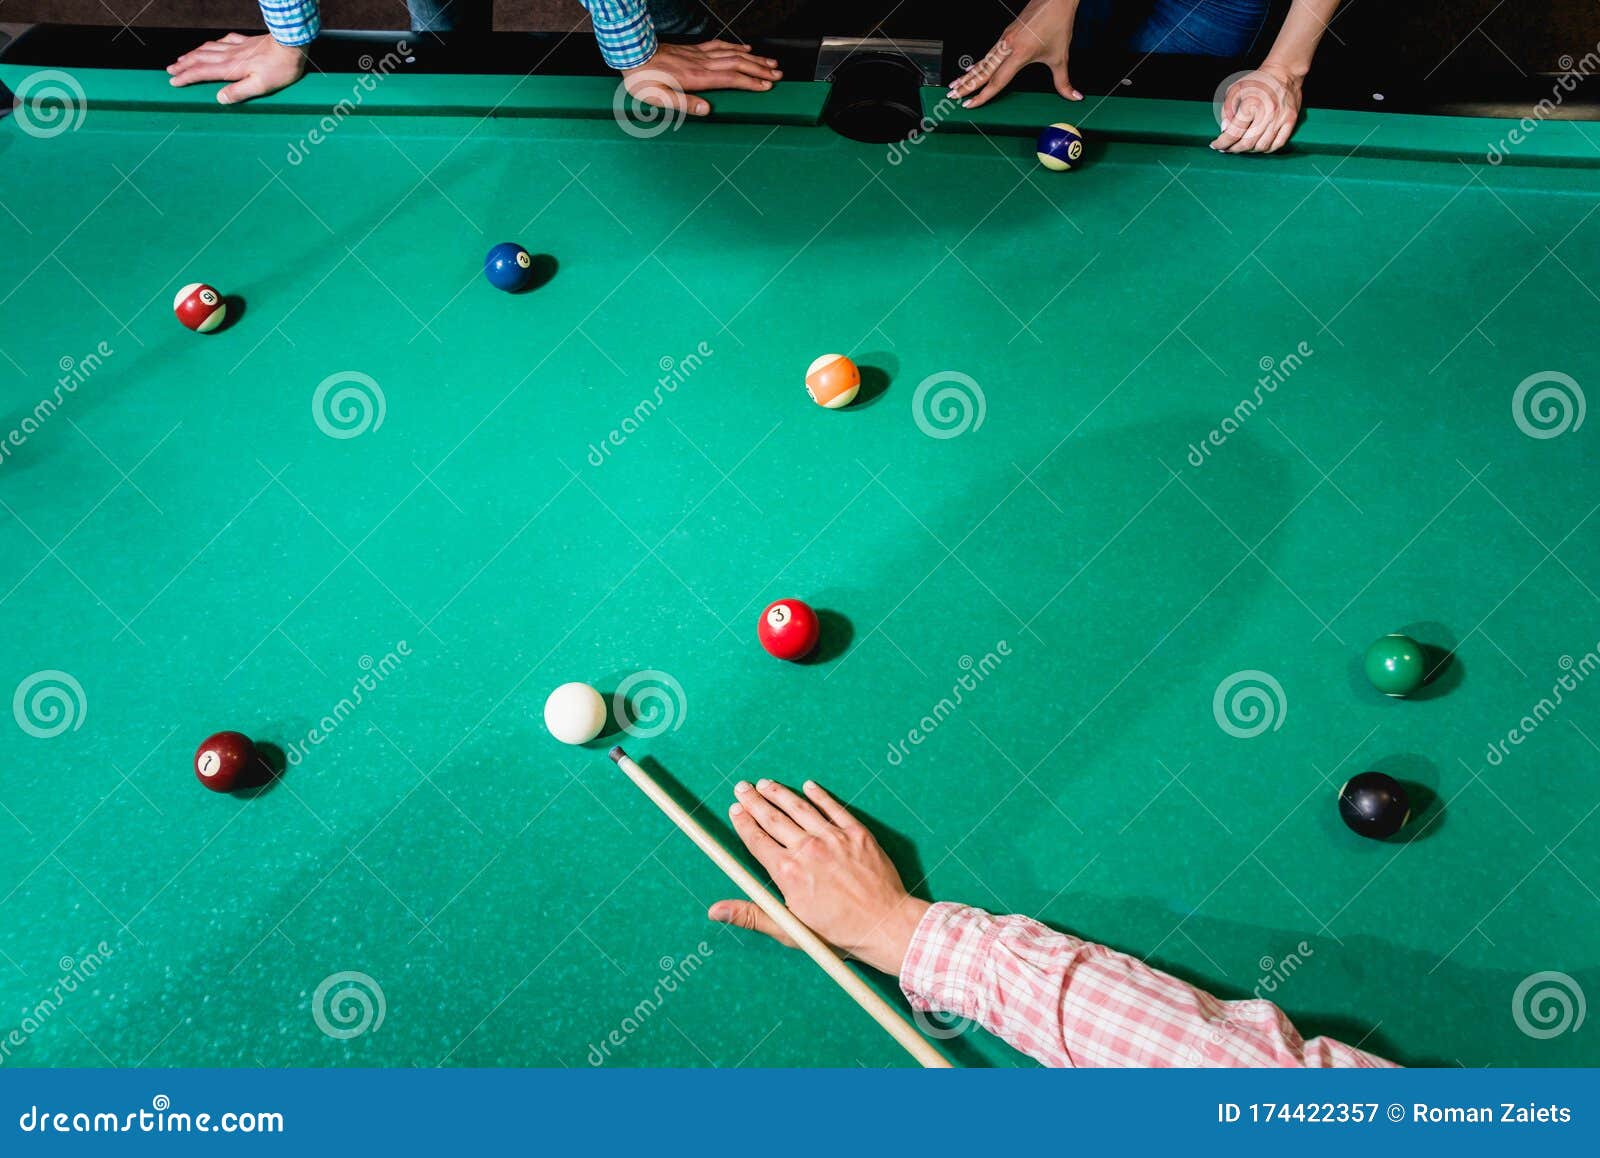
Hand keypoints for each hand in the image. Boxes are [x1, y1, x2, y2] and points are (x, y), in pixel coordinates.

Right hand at [167, 33, 306, 103]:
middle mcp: (229, 56)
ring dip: (193, 54)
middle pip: (200, 59)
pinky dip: (212, 44)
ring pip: (208, 49)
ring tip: (182, 58)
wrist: (291, 43)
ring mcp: (237, 46)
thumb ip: (239, 92)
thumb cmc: (279, 68)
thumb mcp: (260, 86)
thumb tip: (219, 98)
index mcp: (230, 69)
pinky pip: (223, 41)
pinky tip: (211, 45)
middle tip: (170, 69)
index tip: (173, 82)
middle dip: (183, 65)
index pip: (202, 73)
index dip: (186, 77)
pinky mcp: (246, 41)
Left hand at [622, 41, 781, 116]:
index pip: (731, 79)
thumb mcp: (658, 98)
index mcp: (696, 78)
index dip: (750, 82)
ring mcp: (698, 54)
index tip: (767, 86)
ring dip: (753, 58)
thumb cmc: (643, 79)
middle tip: (778, 75)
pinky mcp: (693, 49)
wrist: (632, 54)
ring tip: (770, 63)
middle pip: (737, 64)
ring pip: (733, 53)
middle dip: (760, 70)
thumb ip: (684, 104)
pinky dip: (735, 46)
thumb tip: (707, 110)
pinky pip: (719, 45)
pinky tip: (745, 47)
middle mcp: (701, 63)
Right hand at [710, 779, 928, 975]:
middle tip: (742, 787)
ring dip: (780, 793)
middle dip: (755, 801)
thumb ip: (751, 915)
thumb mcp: (789, 929)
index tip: (735, 809)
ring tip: (766, 783)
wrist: (884, 925)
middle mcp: (807, 849)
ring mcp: (833, 838)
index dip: (743, 823)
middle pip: (773, 818)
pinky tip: (808, 786)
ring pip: (800, 807)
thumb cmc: (837, 933)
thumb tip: (714, 911)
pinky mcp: (857, 833)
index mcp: (787, 872)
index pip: (757, 839)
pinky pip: (834, 807)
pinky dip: (820, 795)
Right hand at [947, 0, 1080, 108]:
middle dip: (965, 86)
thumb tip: (1074, 97)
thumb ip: (1064, 81)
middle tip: (951, 97)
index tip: (970, 105)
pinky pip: (988, 53)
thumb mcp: (1061, 56)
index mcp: (1019, 54)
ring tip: (954, 85)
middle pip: (982, 71)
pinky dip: (978, 63)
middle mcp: (1007, 46)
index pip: (997, 81)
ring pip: (982, 61)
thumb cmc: (1057, 23)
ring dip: (967, 74)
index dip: (982, 95)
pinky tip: (972, 69)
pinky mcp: (1006, 34)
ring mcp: (1005, 39)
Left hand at [1211, 64, 1303, 152]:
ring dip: (1249, 150)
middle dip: (1233, 149)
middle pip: (1247, 143)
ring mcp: (1280, 118)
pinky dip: (1266, 149)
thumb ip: (1226, 110)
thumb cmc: (1257, 81)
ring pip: (1262, 147)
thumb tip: (1225, 130)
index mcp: (1251, 104)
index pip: (1233, 133)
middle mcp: (1267, 112)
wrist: (1284, 72)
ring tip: (1242, 146)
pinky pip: (1278, 144)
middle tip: (1227, 148)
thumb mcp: (1234, 89)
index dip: (1222, 143)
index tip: (1215, 145)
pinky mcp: (1291, 120)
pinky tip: (1258, 145)